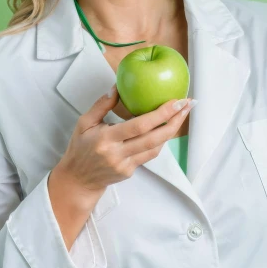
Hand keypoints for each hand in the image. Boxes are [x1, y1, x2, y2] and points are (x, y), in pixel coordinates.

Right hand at [56, 85, 196, 192]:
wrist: (78, 180)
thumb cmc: (80, 148)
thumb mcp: (83, 123)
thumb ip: (101, 105)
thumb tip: (117, 86)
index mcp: (106, 139)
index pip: (139, 126)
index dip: (160, 114)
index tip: (176, 101)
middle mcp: (118, 154)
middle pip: (154, 138)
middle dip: (174, 120)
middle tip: (188, 104)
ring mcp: (126, 165)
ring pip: (156, 148)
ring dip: (171, 130)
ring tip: (182, 113)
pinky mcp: (130, 171)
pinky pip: (150, 155)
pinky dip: (160, 140)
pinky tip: (166, 127)